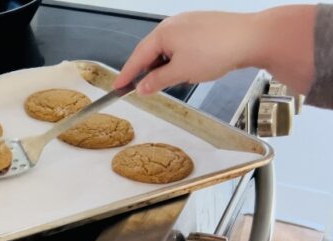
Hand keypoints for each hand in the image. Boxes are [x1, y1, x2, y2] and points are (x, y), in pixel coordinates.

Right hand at [115, 11, 260, 94]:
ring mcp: (190, 22)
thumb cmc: (216, 51)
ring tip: (177, 79)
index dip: (127, 74)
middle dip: (149, 70)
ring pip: (170, 48)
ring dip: (168, 65)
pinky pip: (184, 43)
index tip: (117, 87)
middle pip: (153, 51)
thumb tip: (142, 87)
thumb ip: (157, 81)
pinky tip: (192, 68)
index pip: (137, 57)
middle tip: (145, 88)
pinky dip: (181, 57)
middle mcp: (173, 24)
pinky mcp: (205, 25)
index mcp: (163, 33)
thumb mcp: (181, 73)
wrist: (253, 37)